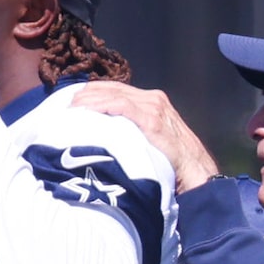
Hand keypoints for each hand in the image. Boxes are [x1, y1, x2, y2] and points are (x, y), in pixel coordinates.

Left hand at [68, 82, 220, 189]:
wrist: (197, 175)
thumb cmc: (173, 166)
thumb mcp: (150, 144)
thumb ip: (132, 134)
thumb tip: (105, 138)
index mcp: (151, 102)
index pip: (115, 90)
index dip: (92, 93)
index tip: (73, 102)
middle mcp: (152, 99)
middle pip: (111, 88)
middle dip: (86, 95)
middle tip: (66, 105)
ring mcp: (154, 108)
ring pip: (113, 95)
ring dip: (89, 100)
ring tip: (71, 109)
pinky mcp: (153, 119)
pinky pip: (122, 106)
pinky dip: (102, 106)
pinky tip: (87, 111)